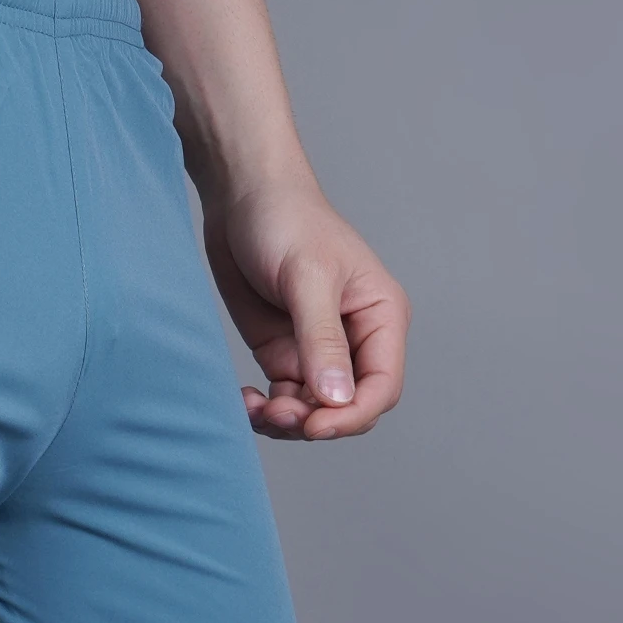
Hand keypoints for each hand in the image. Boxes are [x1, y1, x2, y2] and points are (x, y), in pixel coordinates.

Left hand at [206, 179, 408, 440]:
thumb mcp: (308, 278)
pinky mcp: (283, 354)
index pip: (382, 387)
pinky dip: (266, 411)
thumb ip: (322, 340)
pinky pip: (284, 401)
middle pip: (348, 408)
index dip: (352, 416)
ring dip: (286, 421)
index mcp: (380, 316)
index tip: (313, 425)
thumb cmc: (286, 220)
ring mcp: (317, 350)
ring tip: (255, 407)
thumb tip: (336, 400)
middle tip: (275, 411)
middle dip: (314, 420)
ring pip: (314, 412)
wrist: (240, 197)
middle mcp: (356, 339)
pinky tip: (246, 400)